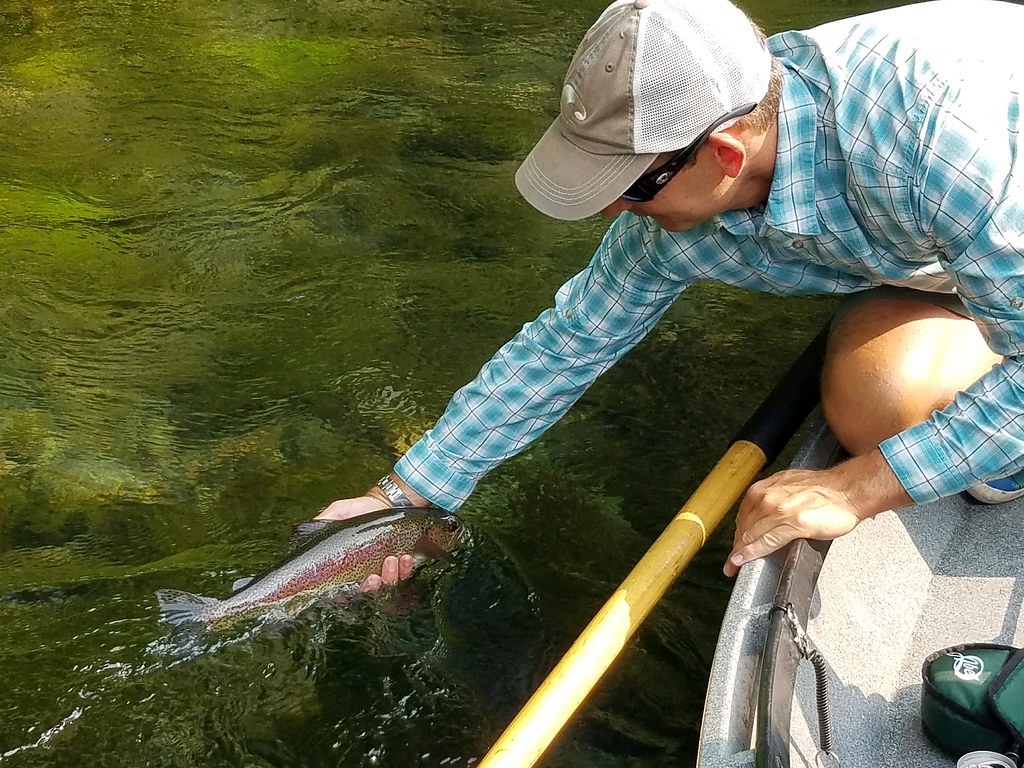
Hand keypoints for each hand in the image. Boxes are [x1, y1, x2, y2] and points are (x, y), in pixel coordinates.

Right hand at [315, 494, 414, 590]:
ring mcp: (383, 571)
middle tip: (374, 577)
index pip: (343, 592)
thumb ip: (322, 521)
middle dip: (371, 588)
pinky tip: (404, 558)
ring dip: (390, 576)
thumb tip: (311, 528)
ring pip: (387, 585)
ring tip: (392, 560)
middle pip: (367, 593)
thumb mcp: (337, 512)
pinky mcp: (400, 565)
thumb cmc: (358, 509)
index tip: (352, 585)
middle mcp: (364, 573)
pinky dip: (405, 569)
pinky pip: (404, 574)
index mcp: (345, 568)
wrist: (384, 502)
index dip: (347, 595)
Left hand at [723, 449, 910, 576]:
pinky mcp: (794, 523)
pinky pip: (767, 542)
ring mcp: (779, 510)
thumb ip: (771, 499)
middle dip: (736, 546)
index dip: (737, 533)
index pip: (743, 515)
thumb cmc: (824, 489)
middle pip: (744, 527)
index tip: (733, 546)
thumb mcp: (787, 486)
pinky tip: (743, 561)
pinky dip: (752, 553)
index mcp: (765, 488)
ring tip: (734, 566)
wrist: (848, 490)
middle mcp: (768, 497)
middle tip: (731, 562)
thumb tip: (761, 514)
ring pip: (752, 535)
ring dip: (740, 553)